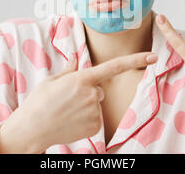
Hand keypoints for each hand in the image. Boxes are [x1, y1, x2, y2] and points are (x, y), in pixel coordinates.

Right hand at [1, 51, 157, 151]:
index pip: (114, 66)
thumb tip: (77, 59)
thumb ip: (70, 70)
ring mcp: (95, 112)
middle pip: (99, 89)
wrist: (32, 129)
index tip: (153, 56)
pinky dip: (85, 120)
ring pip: (96, 104)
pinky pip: (95, 119)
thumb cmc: (39, 102)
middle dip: (87, 92)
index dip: (136, 60)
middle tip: (66, 99)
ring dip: (85, 106)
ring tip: (66, 110)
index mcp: (82, 78)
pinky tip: (70, 121)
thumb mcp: (52, 80)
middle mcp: (92, 94)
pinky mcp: (95, 127)